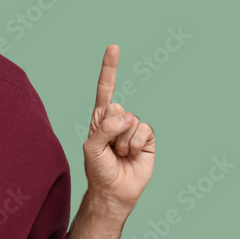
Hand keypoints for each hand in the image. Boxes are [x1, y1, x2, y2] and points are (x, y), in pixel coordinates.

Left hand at [83, 44, 155, 213]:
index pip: (105, 88)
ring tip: (120, 154)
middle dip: (110, 129)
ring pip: (131, 121)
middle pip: (116, 108)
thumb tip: (126, 116)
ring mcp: (133, 128)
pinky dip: (136, 144)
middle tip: (109, 148)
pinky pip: (144, 130)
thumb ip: (104, 128)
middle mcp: (117, 119)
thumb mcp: (92, 147)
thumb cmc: (98, 169)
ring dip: (123, 141)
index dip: (109, 68)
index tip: (113, 47)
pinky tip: (132, 154)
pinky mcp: (148, 138)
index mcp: (100, 117)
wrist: (114, 191)